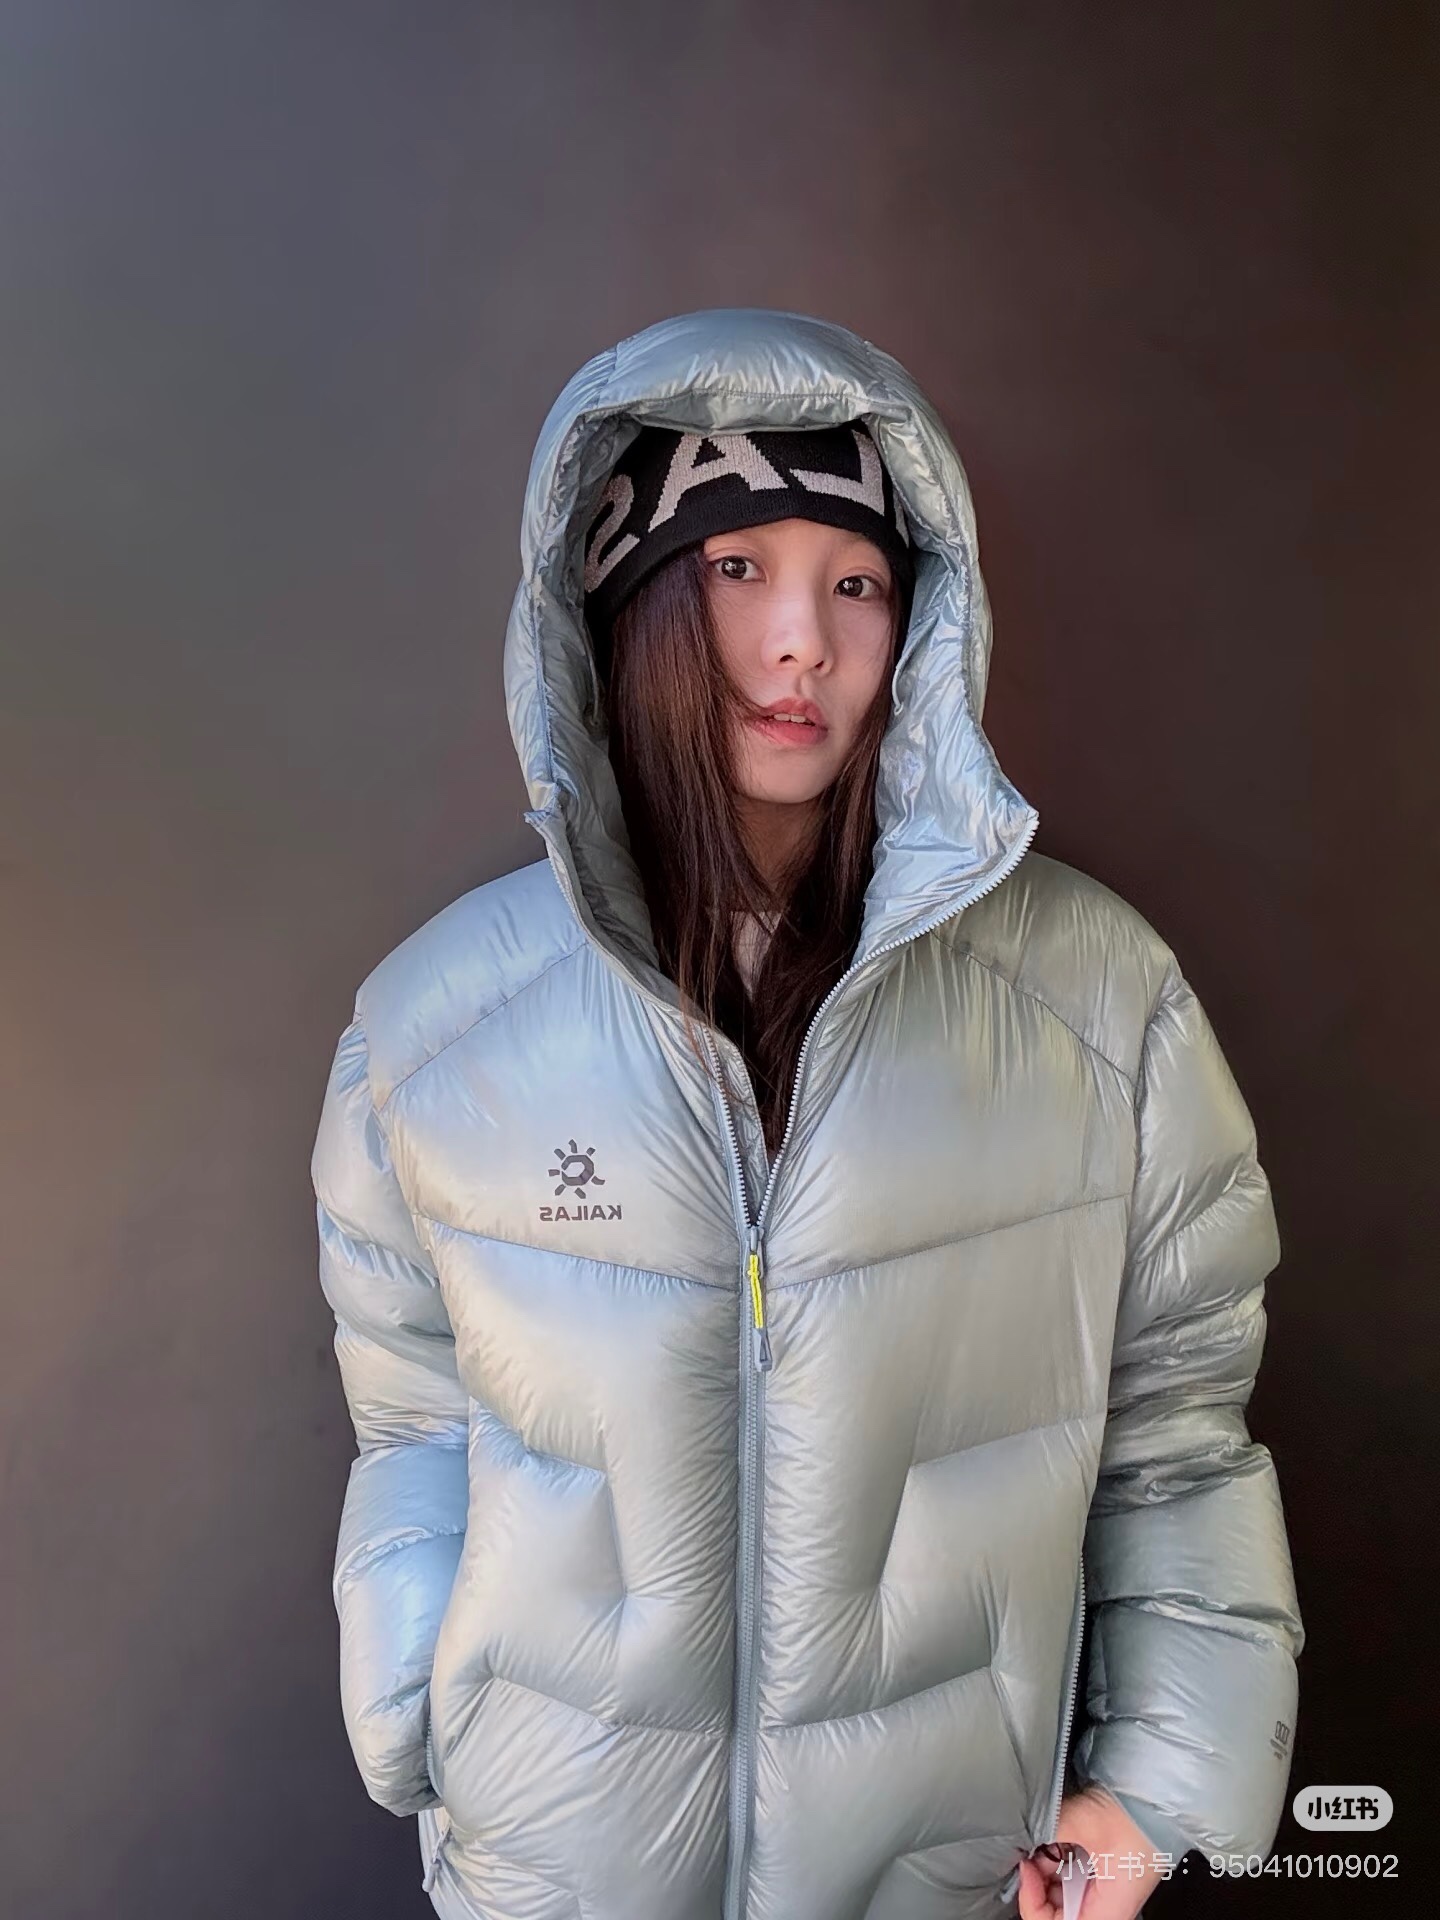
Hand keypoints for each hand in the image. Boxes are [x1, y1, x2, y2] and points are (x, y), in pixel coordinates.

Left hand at [1016, 1787, 1170, 1917]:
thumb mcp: (1085, 1821)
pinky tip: (1059, 1837)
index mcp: (1107, 1910)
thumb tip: (1022, 1832)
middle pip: (1058, 1912)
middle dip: (1039, 1884)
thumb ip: (1048, 1830)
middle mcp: (1105, 1905)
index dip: (1033, 1905)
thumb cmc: (1137, 1818)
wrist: (1162, 1797)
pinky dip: (1059, 1858)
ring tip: (1047, 1840)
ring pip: (1062, 1893)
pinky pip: (1072, 1875)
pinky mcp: (1103, 1871)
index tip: (1028, 1871)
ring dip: (1048, 1869)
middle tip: (1033, 1852)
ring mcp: (1103, 1889)